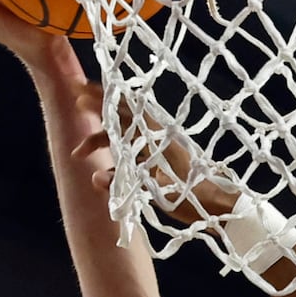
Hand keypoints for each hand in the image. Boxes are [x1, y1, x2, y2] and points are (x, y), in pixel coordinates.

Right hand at [73, 105, 236, 219]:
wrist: (219, 205)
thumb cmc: (194, 196)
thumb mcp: (160, 191)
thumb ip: (128, 183)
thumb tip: (95, 178)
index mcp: (159, 136)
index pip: (126, 109)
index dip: (103, 99)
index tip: (81, 92)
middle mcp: (157, 136)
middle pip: (123, 115)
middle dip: (99, 107)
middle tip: (76, 98)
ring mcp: (158, 148)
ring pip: (124, 135)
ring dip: (102, 139)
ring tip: (79, 153)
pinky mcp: (159, 160)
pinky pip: (132, 152)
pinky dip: (116, 157)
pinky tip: (103, 170)